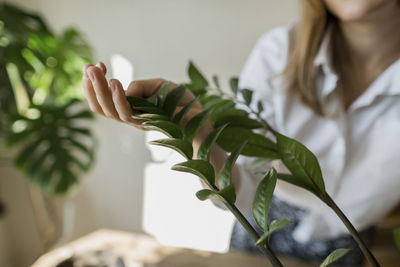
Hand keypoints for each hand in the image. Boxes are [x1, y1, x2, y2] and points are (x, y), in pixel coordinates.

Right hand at [82, 62, 202, 129]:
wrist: (201, 117)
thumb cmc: (181, 102)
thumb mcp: (158, 86)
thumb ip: (139, 87)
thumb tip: (121, 87)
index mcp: (131, 108)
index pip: (105, 100)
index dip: (95, 84)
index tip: (94, 64)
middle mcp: (131, 117)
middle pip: (102, 107)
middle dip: (91, 87)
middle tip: (87, 67)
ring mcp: (138, 122)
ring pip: (110, 111)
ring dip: (100, 90)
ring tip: (96, 72)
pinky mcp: (148, 124)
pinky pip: (126, 114)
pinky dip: (118, 98)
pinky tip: (114, 82)